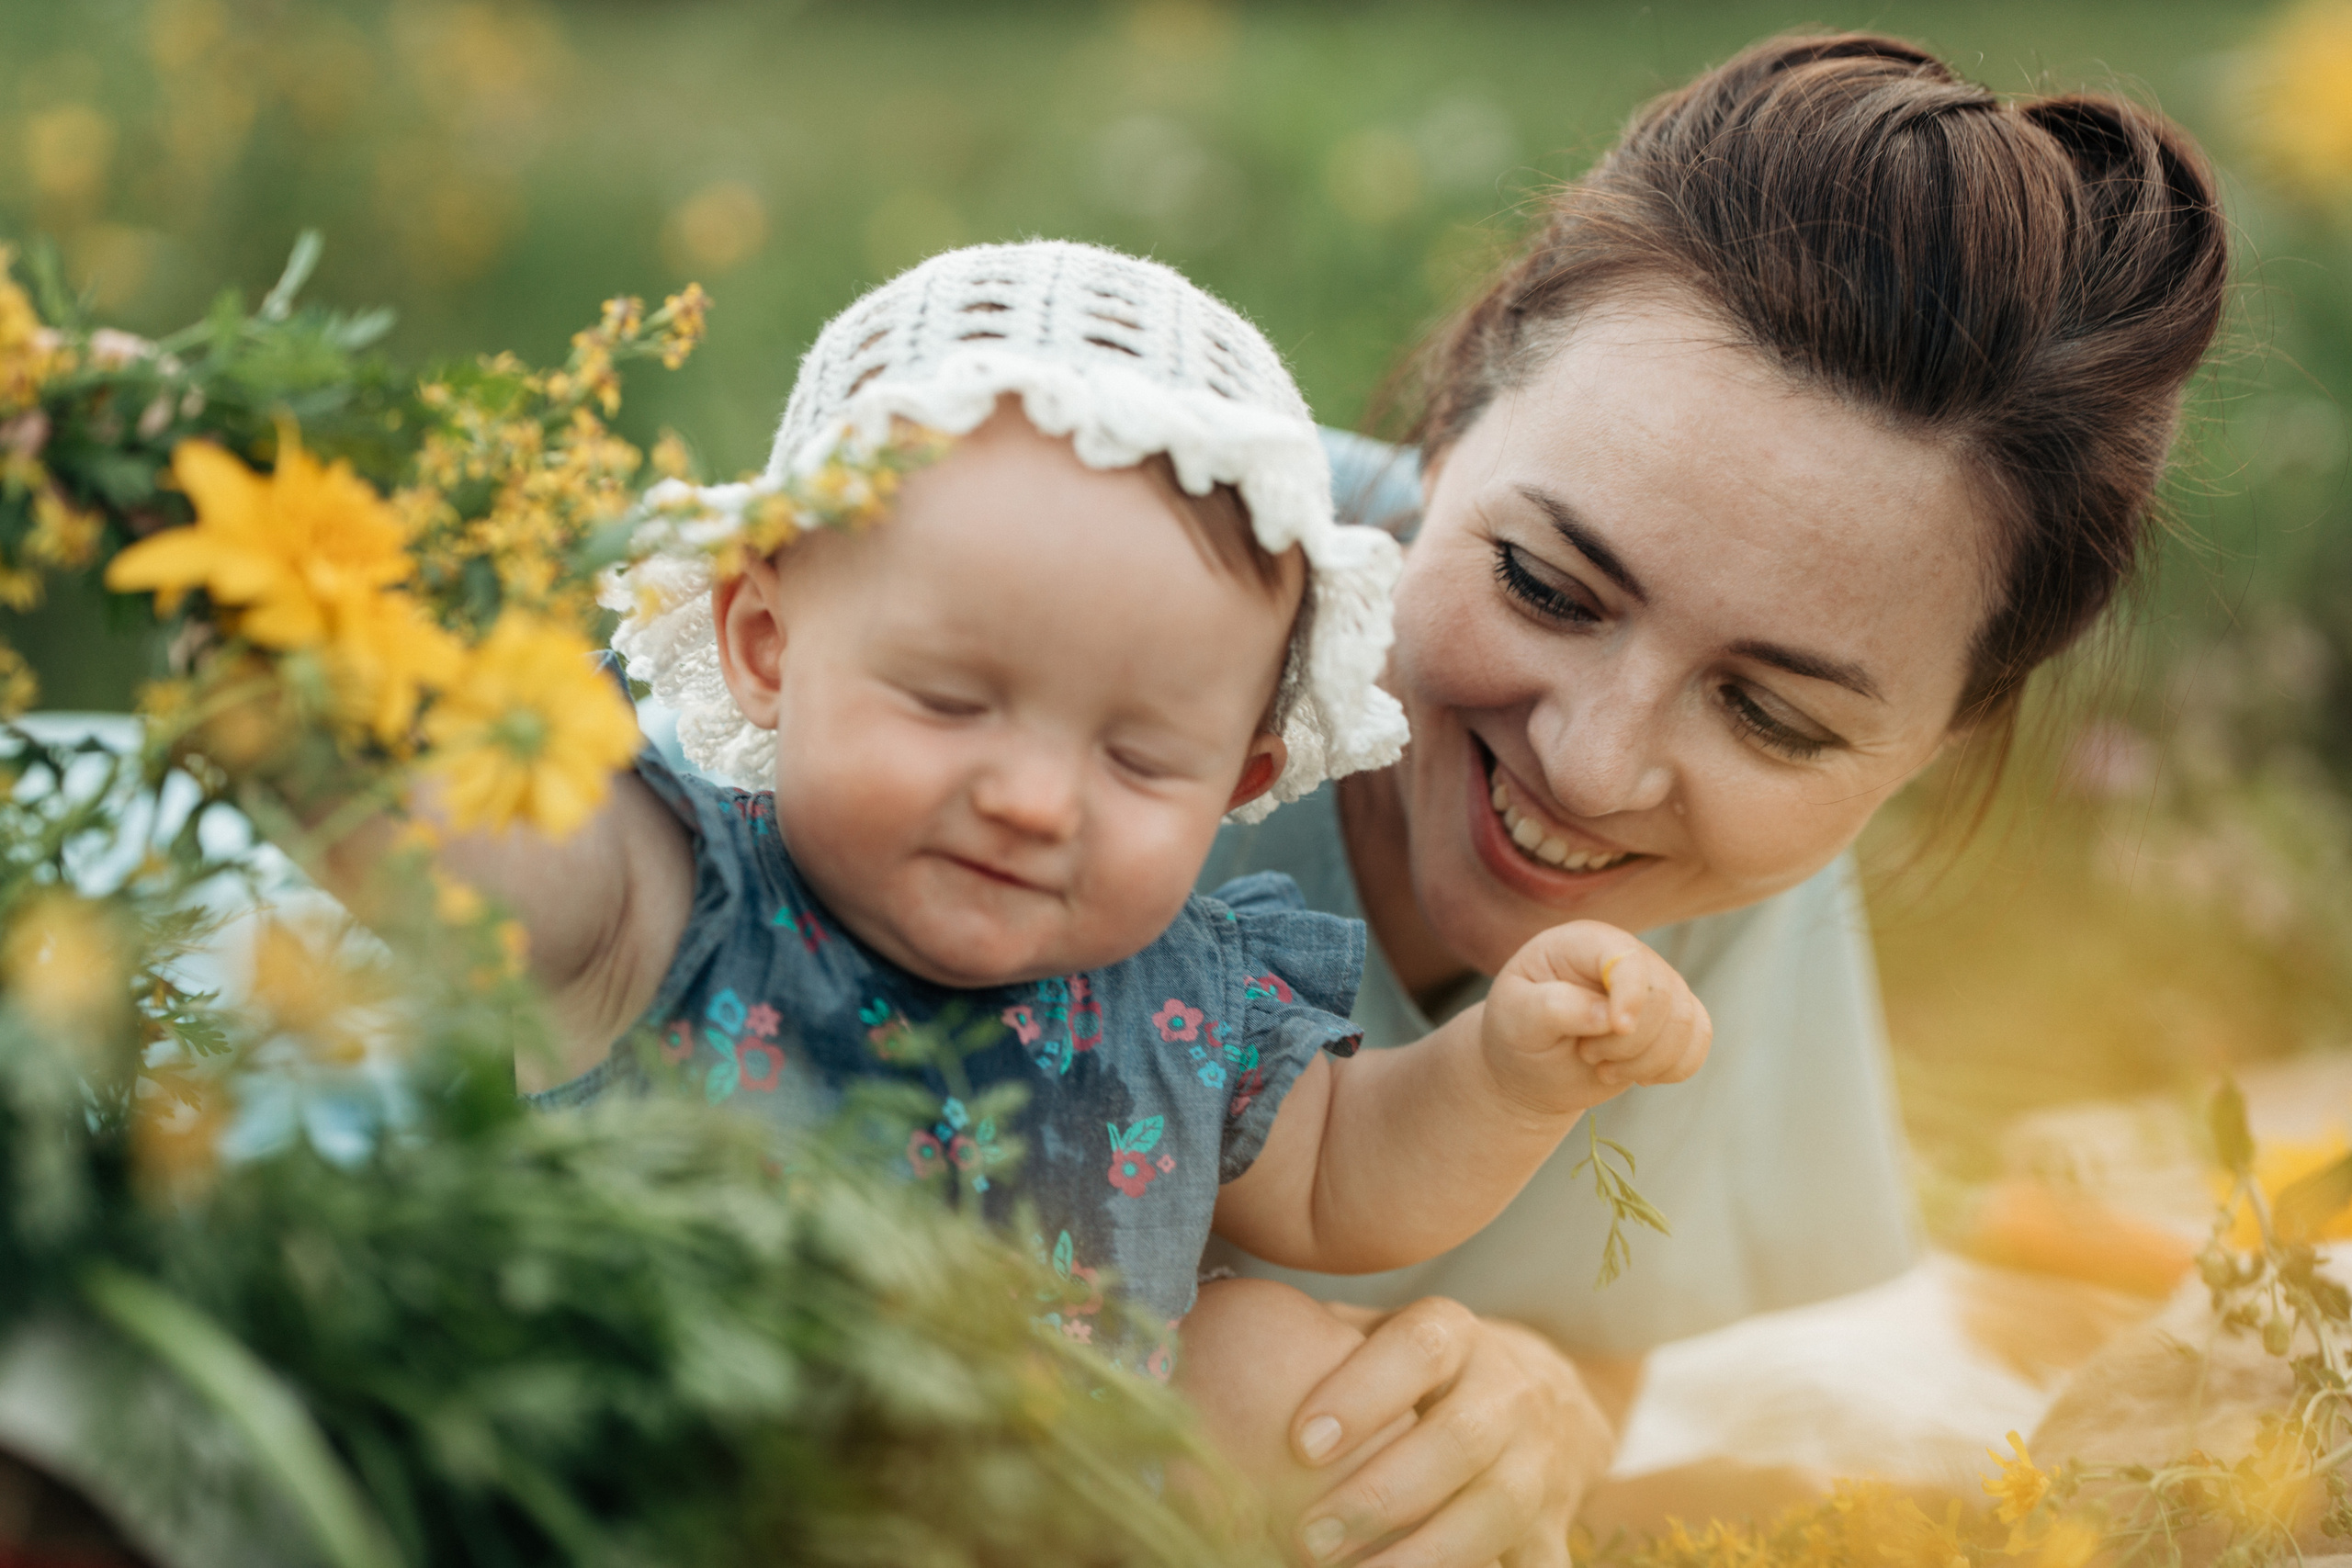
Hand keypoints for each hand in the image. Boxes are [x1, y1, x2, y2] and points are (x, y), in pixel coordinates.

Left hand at [1284, 1299, 1615, 1567]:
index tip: (1301, 1444)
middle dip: (1381, 1494)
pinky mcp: (1556, 1525)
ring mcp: (1541, 1461)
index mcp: (1456, 1335)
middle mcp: (1509, 1391)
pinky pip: (1535, 1566)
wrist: (1545, 1401)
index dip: (1363, 1393)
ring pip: (1498, 1507)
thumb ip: (1318, 1346)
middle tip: (1308, 1538)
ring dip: (1425, 1555)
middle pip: (1459, 1438)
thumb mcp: (1380, 1340)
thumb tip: (1211, 1348)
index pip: (1418, 1349)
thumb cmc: (1419, 1376)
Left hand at [1482, 923, 1709, 1115]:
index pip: (1629, 959)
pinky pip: (1699, 1041)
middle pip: (1664, 995)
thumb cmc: (1517, 1031)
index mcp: (1585, 942)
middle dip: (1628, 1041)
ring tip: (1603, 1067)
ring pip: (1686, 1023)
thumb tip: (1606, 1016)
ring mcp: (1655, 987)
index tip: (1618, 1029)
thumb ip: (1553, 1008)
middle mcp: (1628, 957)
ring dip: (1647, 1061)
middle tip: (1586, 1054)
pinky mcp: (1672, 1020)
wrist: (1530, 1065)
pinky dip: (1673, 1068)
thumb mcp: (1516, 1017)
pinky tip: (1638, 1075)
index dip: (1632, 995)